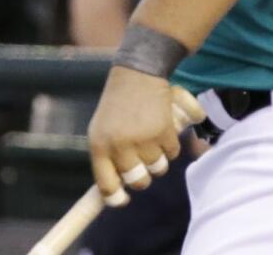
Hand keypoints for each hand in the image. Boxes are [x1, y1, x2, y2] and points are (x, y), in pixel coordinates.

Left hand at [87, 66, 181, 206]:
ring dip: (158, 157)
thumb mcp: (102, 129)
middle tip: (142, 160)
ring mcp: (143, 139)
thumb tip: (115, 190)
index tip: (122, 200)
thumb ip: (106, 157)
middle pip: (138, 181)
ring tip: (150, 136)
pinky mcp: (164, 131)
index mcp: (99, 145)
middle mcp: (119, 145)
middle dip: (144, 175)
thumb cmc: (118, 104)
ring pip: (159, 168)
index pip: (107, 185)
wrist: (138, 72)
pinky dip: (170, 144)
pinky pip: (173, 153)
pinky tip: (161, 127)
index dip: (116, 198)